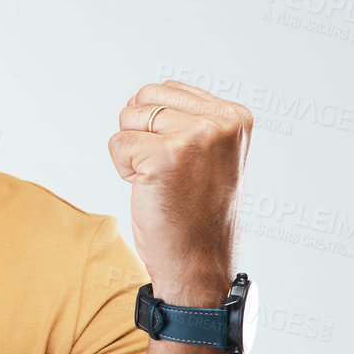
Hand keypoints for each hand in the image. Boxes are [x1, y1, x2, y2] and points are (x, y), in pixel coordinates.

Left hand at [107, 80, 251, 306]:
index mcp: (236, 116)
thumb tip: (140, 96)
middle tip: (169, 174)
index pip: (169, 90)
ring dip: (133, 152)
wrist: (199, 263)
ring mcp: (195, 137)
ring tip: (162, 181)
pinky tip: (151, 190)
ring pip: (129, 118)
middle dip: (142, 134)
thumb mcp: (209, 152)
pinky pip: (117, 143)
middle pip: (146, 99)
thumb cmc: (196, 212)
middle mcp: (220, 122)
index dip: (160, 127)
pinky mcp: (165, 155)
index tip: (185, 163)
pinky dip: (124, 169)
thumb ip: (188, 117)